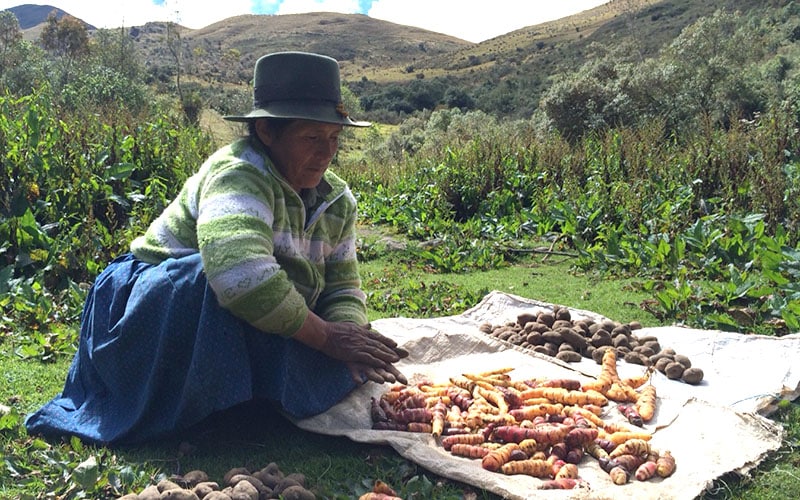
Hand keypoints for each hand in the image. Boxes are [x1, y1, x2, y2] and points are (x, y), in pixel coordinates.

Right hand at [293, 314, 407, 383]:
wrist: (323, 333)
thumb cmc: (334, 330)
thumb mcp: (350, 326)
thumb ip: (360, 327)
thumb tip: (368, 325)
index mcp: (361, 332)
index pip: (377, 337)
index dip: (387, 341)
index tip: (396, 345)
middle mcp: (362, 338)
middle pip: (379, 344)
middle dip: (390, 351)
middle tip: (401, 356)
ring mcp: (358, 345)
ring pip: (376, 351)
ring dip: (386, 356)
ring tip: (395, 361)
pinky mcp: (353, 352)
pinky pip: (367, 357)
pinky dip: (376, 361)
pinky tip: (382, 365)